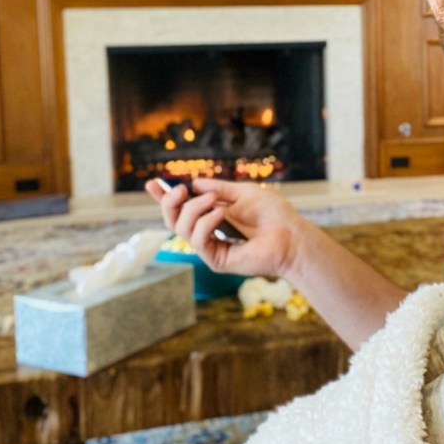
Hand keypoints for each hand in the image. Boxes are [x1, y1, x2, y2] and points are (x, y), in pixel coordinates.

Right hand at [146, 178, 303, 279]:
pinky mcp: (216, 260)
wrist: (291, 235)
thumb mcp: (243, 192)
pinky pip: (199, 240)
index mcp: (212, 215)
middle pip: (173, 220)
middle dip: (169, 203)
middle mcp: (208, 232)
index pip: (182, 208)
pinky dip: (206, 223)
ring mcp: (211, 247)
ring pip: (182, 229)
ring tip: (212, 201)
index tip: (152, 183)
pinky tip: (221, 214)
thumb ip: (218, 188)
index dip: (164, 197)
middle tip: (179, 190)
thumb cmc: (272, 214)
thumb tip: (194, 183)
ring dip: (193, 210)